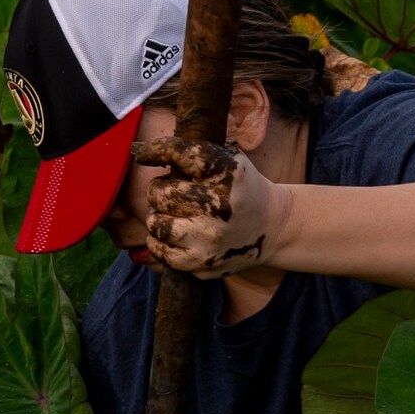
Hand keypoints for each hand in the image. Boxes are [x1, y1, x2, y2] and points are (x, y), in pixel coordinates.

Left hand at [134, 137, 286, 277]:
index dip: (156, 151)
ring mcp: (209, 237)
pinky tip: (172, 233)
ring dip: (157, 216)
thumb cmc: (242, 188)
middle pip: (160, 193)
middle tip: (170, 192)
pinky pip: (159, 250)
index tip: (144, 155)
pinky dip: (158, 241)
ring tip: (172, 213)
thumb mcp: (231, 160)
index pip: (179, 154)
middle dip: (159, 190)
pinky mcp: (201, 262)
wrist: (272, 228)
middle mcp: (219, 205)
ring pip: (155, 223)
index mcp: (227, 172)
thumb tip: (142, 151)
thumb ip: (195, 153)